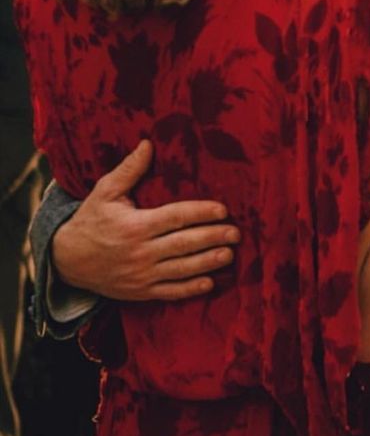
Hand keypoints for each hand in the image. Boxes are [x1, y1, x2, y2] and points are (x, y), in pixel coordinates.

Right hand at [51, 140, 239, 301]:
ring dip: (208, 262)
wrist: (67, 260)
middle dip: (212, 237)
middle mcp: (140, 252)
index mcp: (135, 225)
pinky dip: (190, 288)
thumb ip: (130, 170)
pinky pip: (170, 292)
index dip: (201, 213)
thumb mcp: (105, 191)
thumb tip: (148, 144)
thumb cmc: (91, 220)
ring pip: (181, 269)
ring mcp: (141, 275)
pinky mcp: (140, 292)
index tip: (223, 210)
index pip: (175, 217)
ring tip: (229, 254)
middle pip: (183, 244)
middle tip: (236, 232)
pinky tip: (209, 282)